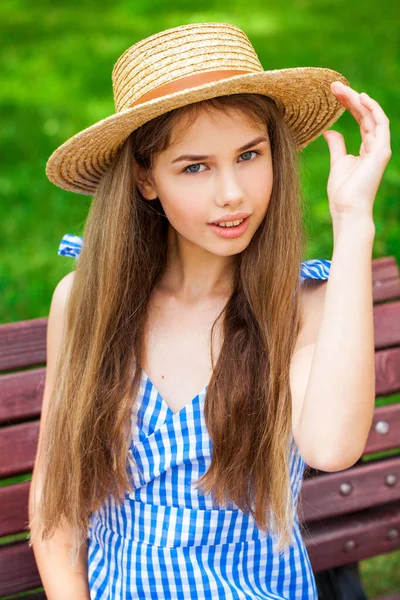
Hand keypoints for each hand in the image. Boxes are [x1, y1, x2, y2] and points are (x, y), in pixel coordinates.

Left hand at [322, 81, 391, 221]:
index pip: (361, 119)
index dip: (348, 104)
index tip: (332, 93)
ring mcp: (381, 148)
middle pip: (366, 115)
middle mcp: (376, 145)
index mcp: (367, 148)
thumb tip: (330, 131)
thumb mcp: (337, 162)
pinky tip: (361, 98)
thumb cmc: (342, 192)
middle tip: (334, 85)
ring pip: (372, 116)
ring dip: (358, 100)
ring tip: (340, 88)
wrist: (347, 209)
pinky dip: (372, 109)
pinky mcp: (382, 151)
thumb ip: (336, 145)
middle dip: (351, 98)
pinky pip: (380, 124)